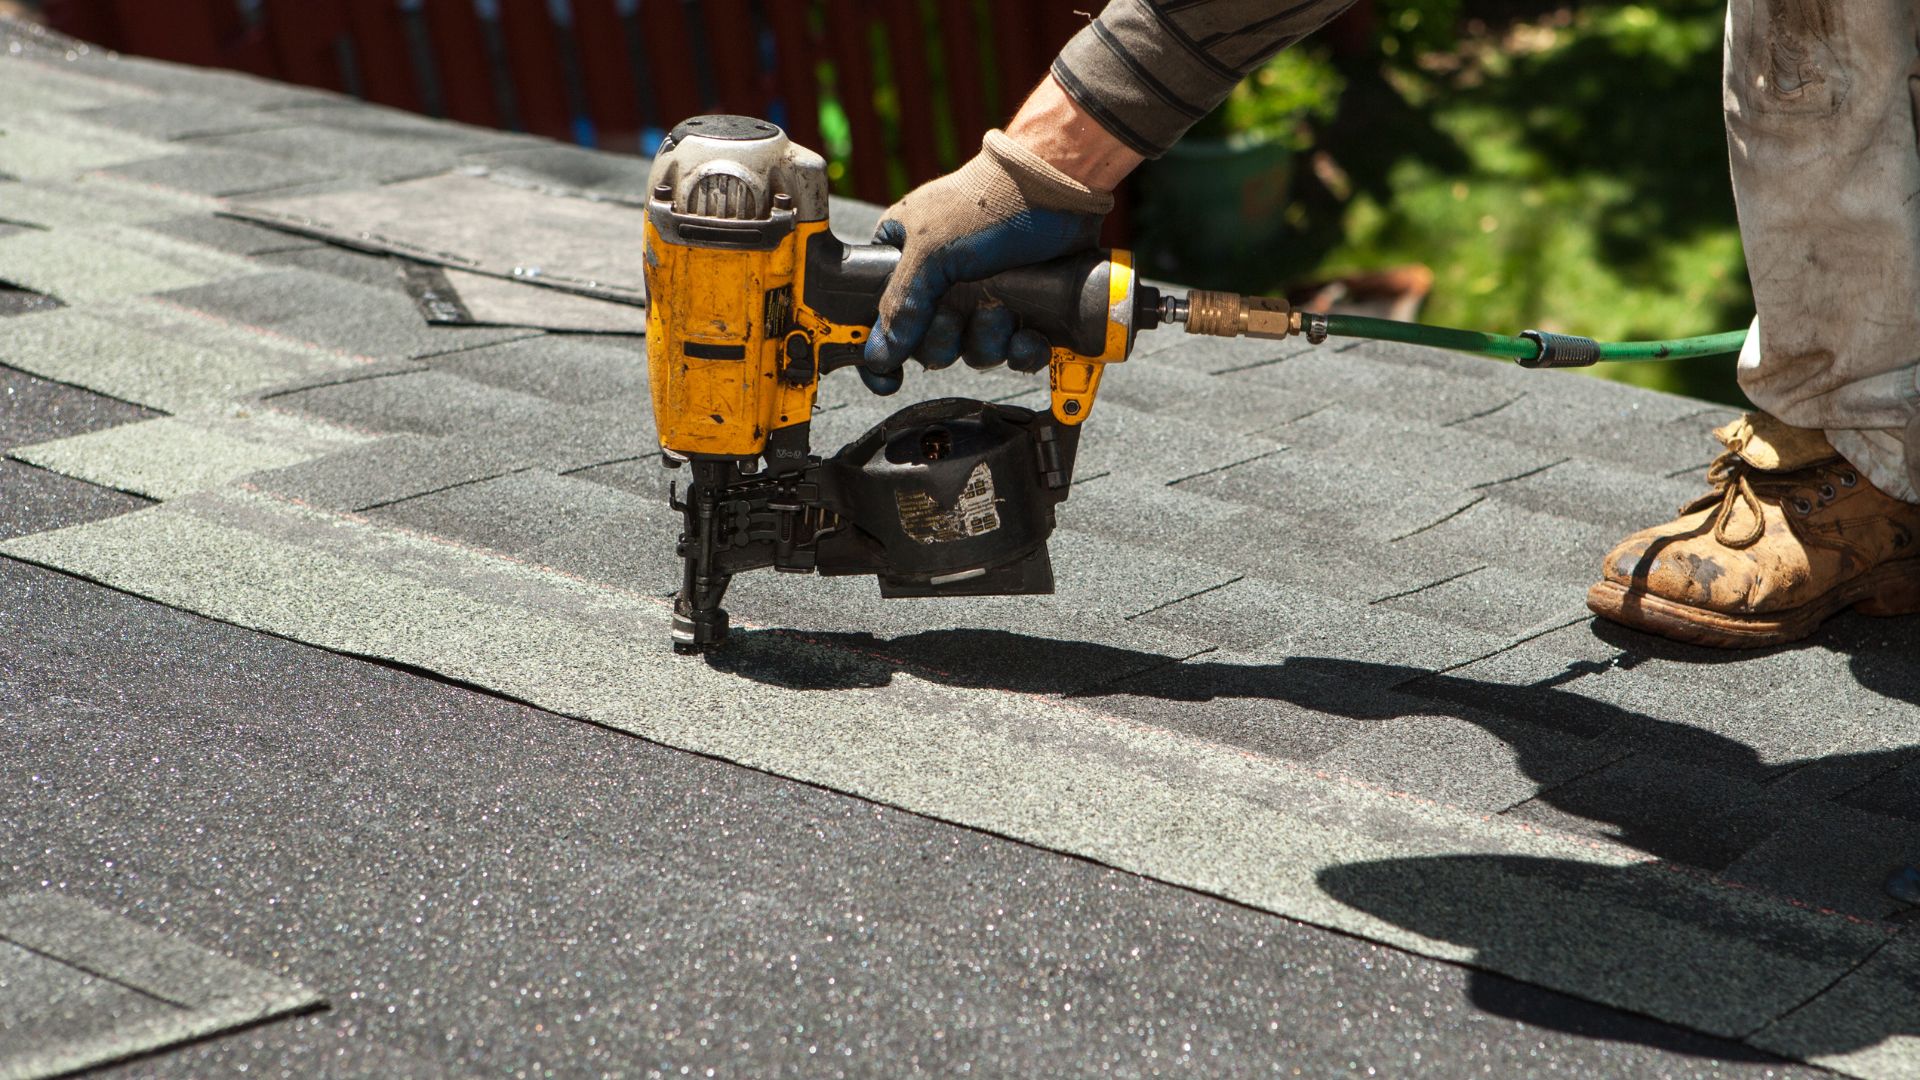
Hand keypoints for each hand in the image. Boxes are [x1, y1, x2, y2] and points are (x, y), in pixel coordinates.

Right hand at [862, 129, 1113, 393]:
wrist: (1058, 187)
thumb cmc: (986, 203)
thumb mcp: (930, 250)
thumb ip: (900, 303)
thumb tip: (878, 353)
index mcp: (906, 260)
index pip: (878, 316)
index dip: (880, 350)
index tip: (887, 377)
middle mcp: (942, 283)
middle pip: (929, 344)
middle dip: (947, 339)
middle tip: (957, 315)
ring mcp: (984, 297)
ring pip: (973, 350)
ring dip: (987, 339)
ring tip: (1002, 310)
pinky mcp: (1023, 308)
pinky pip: (1014, 351)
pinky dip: (1021, 350)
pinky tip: (1028, 336)